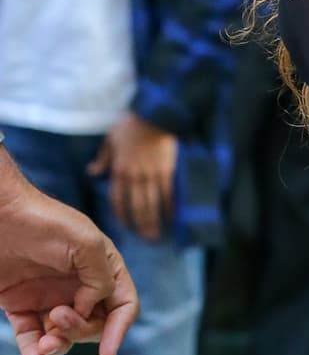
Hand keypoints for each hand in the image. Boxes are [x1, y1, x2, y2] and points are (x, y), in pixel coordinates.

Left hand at [0, 149, 139, 354]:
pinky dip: (34, 350)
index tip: (107, 353)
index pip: (123, 305)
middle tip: (58, 317)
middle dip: (81, 330)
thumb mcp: (86, 243)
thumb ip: (101, 279)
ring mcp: (50, 296)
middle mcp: (80, 286)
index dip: (119, 329)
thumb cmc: (45, 223)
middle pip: (94, 324)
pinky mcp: (21, 305)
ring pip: (64, 335)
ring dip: (59, 345)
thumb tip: (90, 309)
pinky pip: (31, 336)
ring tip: (45, 343)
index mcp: (103, 268)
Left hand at [87, 113, 178, 241]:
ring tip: (156, 235)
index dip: (121, 215)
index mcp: (120, 170)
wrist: (153, 116)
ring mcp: (152, 175)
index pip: (118, 199)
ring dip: (154, 221)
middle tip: (145, 239)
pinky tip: (172, 217)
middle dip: (140, 225)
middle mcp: (135, 176)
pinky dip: (170, 206)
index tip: (126, 226)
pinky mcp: (167, 170)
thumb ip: (103, 159)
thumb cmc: (130, 125)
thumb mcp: (110, 140)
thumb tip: (91, 172)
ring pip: (152, 203)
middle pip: (137, 206)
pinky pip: (168, 192)